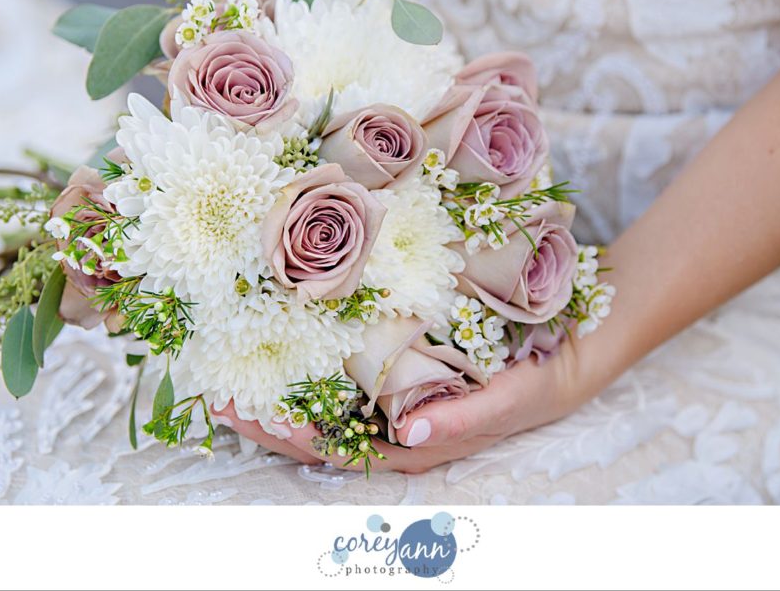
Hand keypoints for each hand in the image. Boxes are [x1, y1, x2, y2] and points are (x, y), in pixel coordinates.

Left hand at [217, 340, 582, 473]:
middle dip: (266, 412)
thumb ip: (460, 420)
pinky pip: (349, 367)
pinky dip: (315, 356)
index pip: (333, 446)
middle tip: (214, 389)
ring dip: (283, 384)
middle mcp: (394, 424)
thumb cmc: (535, 386)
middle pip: (317, 426)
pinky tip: (288, 334)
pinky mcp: (401, 366)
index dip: (285, 433)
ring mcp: (394, 395)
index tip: (240, 409)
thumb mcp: (506, 403)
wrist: (565, 355)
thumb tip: (410, 435)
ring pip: (327, 396)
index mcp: (411, 442)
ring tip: (233, 362)